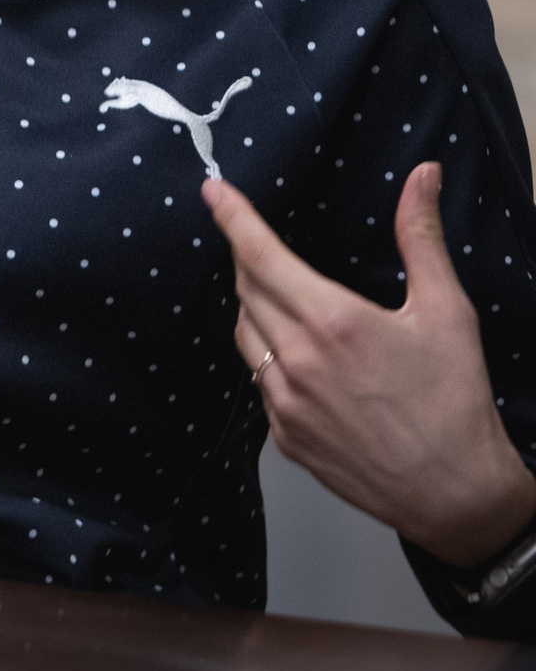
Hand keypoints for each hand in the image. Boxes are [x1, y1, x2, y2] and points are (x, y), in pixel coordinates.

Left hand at [204, 164, 535, 566]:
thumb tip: (422, 176)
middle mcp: (297, 361)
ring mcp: (284, 403)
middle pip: (246, 290)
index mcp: (333, 323)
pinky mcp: (283, 436)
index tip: (213, 192)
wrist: (456, 494)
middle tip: (259, 242)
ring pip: (245, 335)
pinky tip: (305, 360)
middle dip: (248, 259)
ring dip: (256, 309)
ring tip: (288, 300)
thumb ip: (421, 238)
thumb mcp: (448, 311)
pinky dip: (271, 359)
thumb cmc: (456, 401)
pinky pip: (259, 381)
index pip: (260, 255)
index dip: (232, 219)